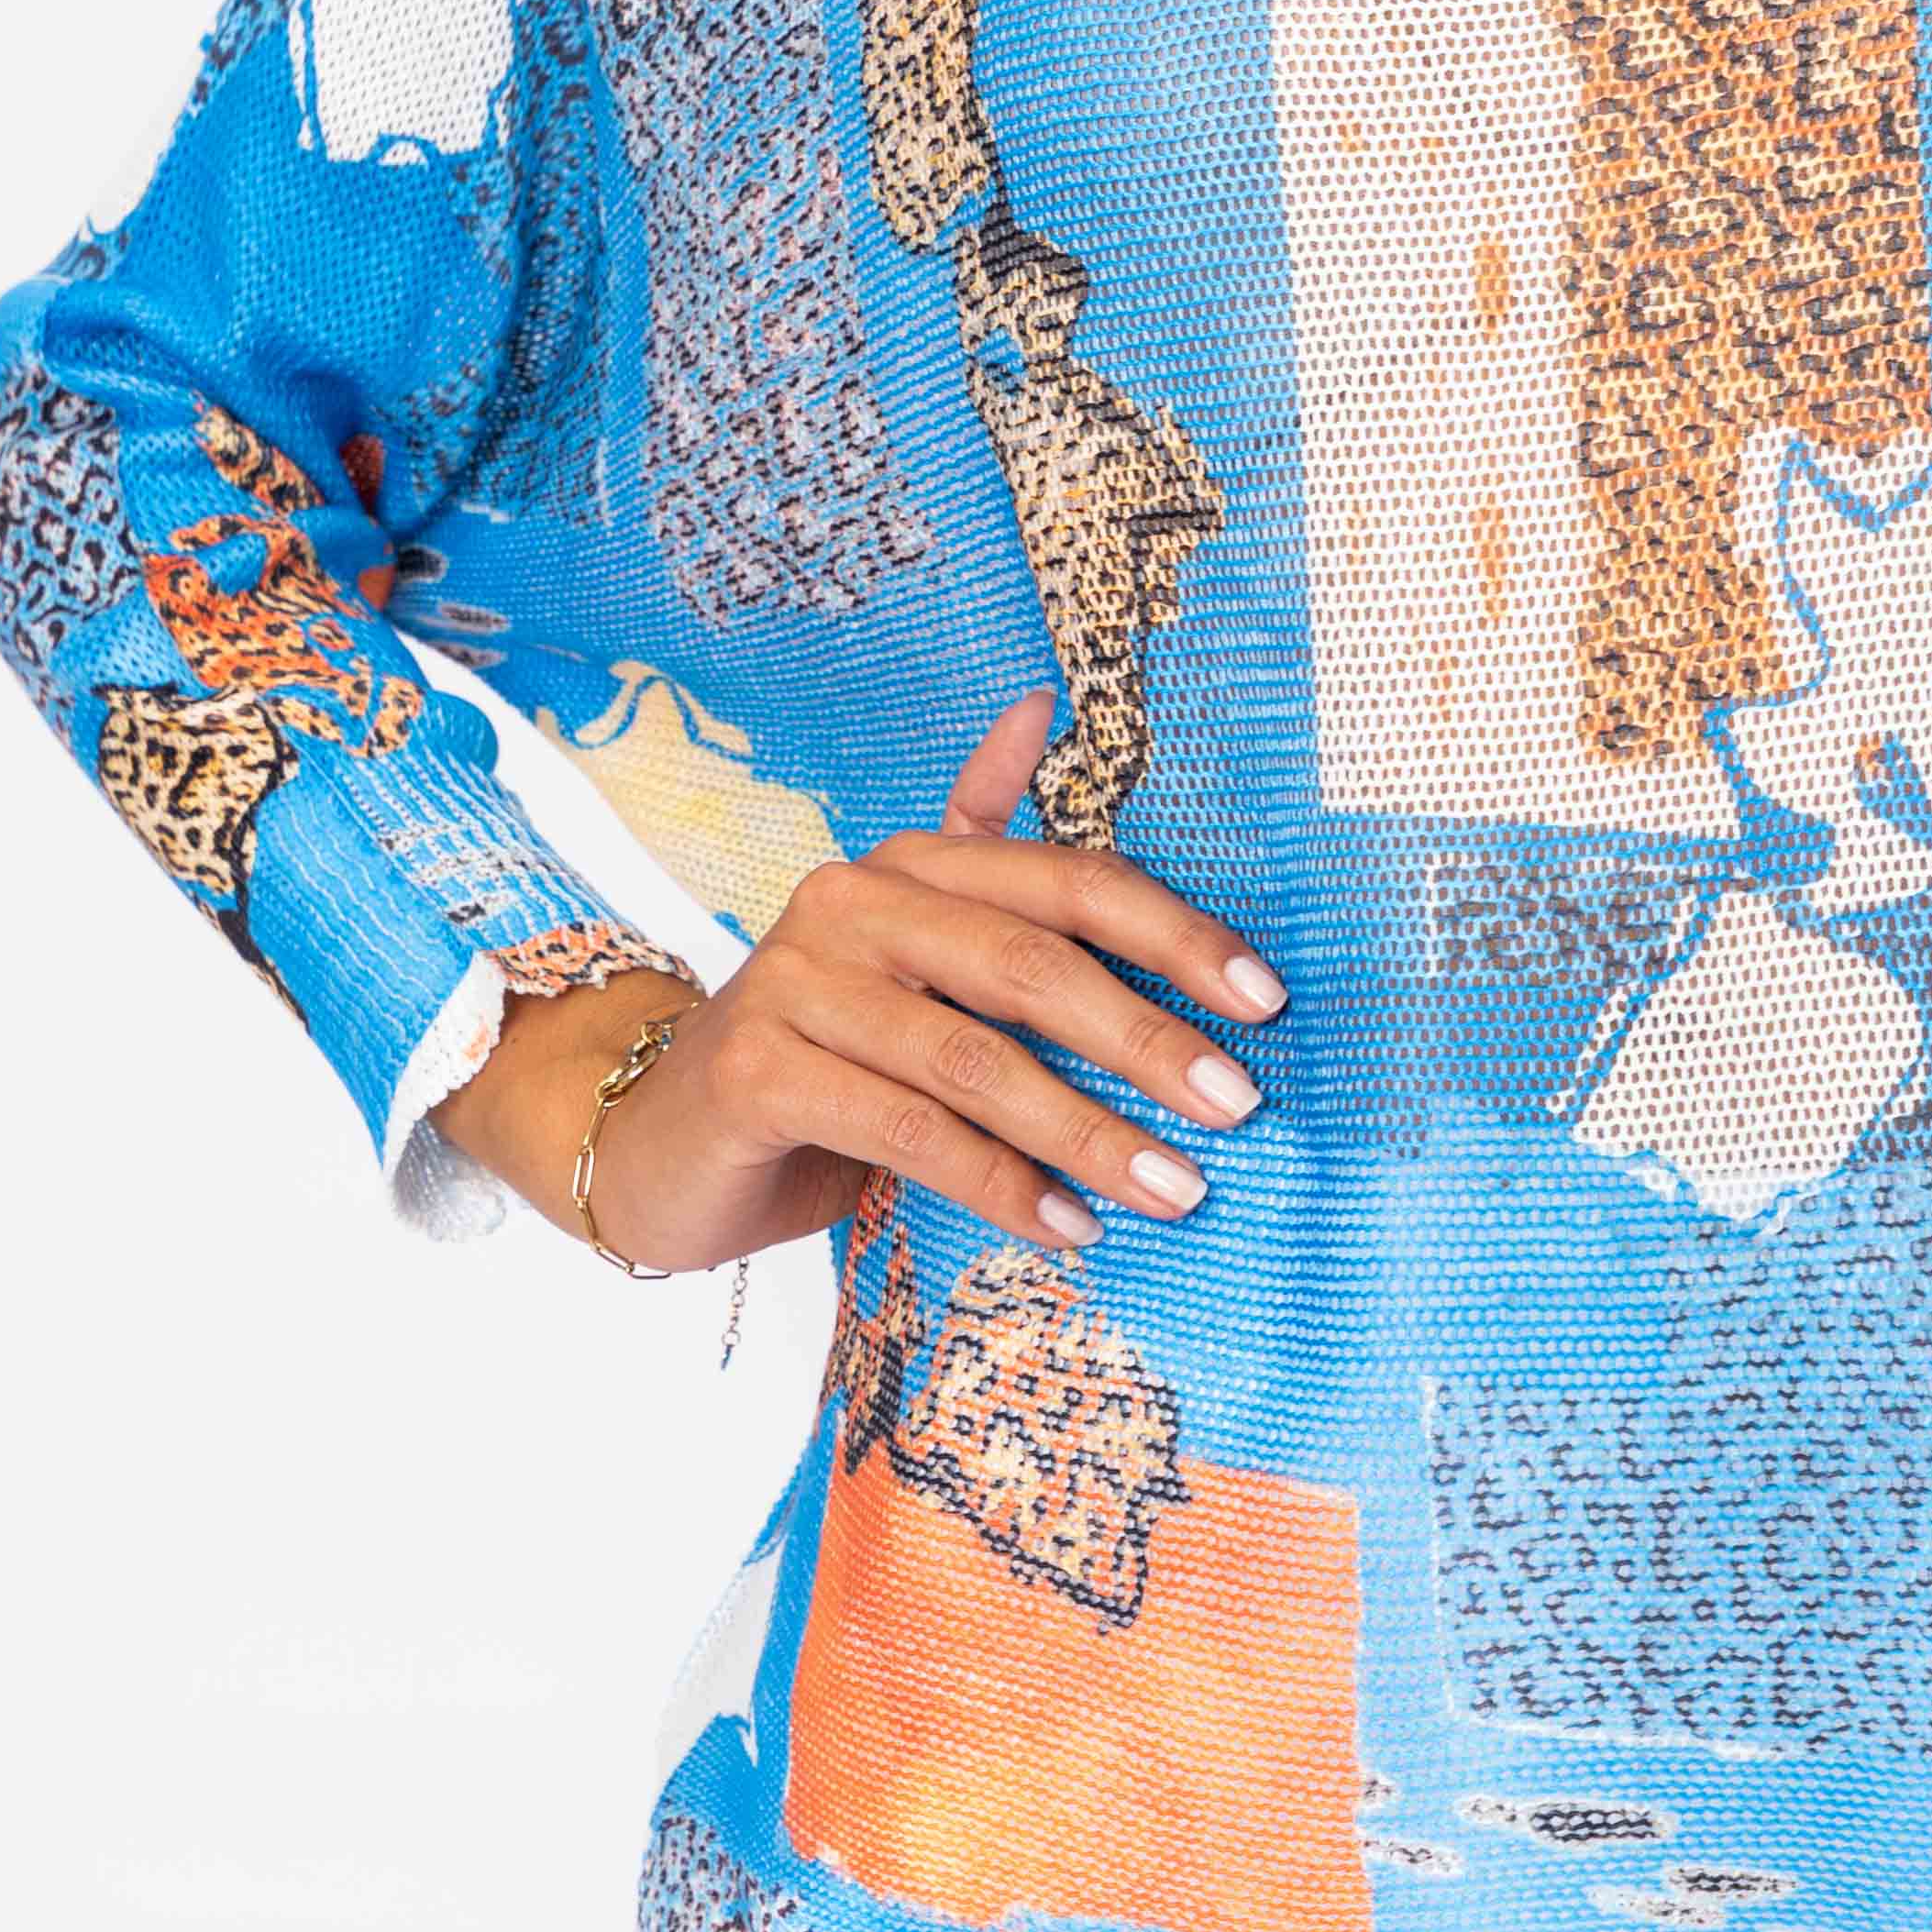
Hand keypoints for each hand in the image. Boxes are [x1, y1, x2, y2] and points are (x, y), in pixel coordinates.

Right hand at [578, 689, 1287, 1265]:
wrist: (667, 1132)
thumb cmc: (824, 1045)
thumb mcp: (911, 949)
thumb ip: (981, 839)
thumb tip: (1041, 704)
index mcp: (910, 862)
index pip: (1069, 881)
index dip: (1174, 936)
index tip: (1264, 1002)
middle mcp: (851, 901)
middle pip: (1031, 967)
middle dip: (1148, 1040)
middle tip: (1237, 1108)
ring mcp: (796, 981)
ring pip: (975, 1061)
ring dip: (1087, 1133)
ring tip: (1173, 1190)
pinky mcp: (760, 1070)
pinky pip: (909, 1132)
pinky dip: (1001, 1186)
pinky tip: (1067, 1228)